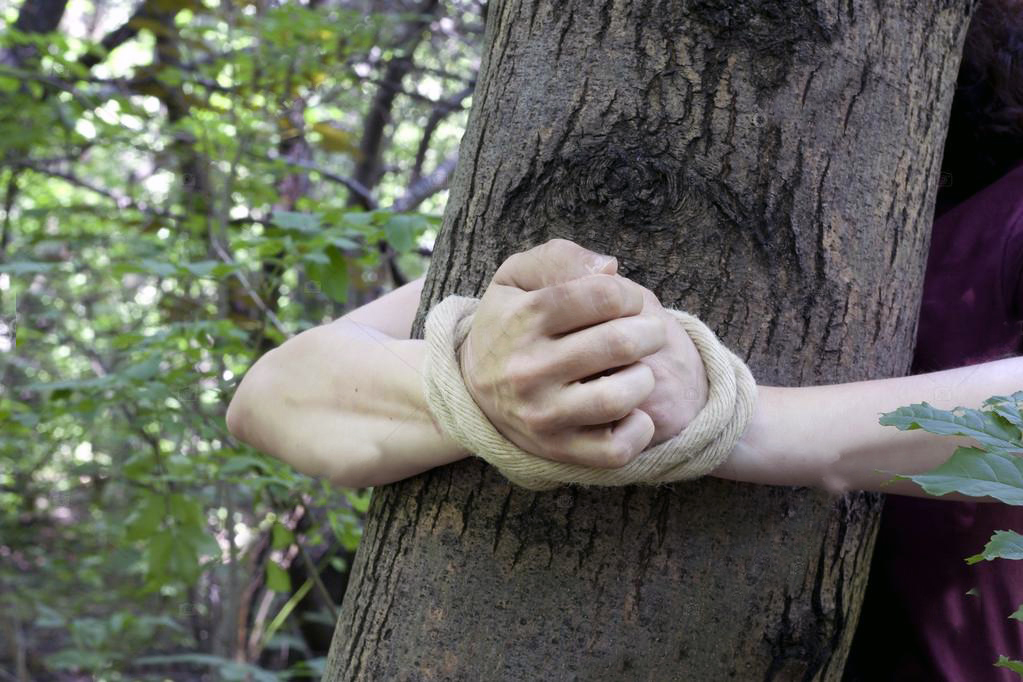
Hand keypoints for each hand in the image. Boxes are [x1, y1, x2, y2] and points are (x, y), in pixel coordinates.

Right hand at [460, 239, 702, 467]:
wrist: (471, 389)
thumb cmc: (509, 323)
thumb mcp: (517, 277)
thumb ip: (560, 258)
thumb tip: (610, 268)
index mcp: (524, 318)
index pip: (604, 296)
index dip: (629, 294)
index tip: (626, 303)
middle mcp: (529, 369)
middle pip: (620, 343)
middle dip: (650, 331)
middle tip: (647, 332)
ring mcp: (542, 414)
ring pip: (620, 397)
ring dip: (643, 378)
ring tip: (634, 370)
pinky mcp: (557, 450)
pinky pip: (615, 450)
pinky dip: (638, 428)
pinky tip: (631, 409)